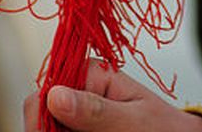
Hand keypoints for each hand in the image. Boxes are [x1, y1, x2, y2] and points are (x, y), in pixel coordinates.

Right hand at [21, 62, 201, 131]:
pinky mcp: (74, 128)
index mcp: (89, 74)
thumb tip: (54, 95)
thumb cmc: (162, 127)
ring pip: (45, 130)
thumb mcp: (133, 120)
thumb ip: (95, 110)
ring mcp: (73, 114)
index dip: (44, 118)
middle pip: (39, 116)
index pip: (44, 92)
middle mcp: (75, 91)